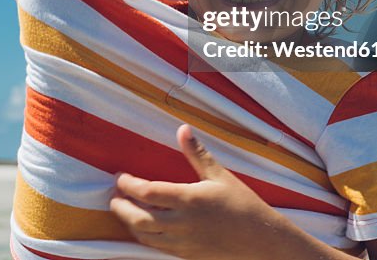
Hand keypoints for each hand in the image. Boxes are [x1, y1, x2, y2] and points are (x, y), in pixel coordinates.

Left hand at [109, 124, 295, 259]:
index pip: (148, 192)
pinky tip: (142, 227)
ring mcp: (183, 242)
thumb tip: (183, 129)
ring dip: (129, 223)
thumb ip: (197, 153)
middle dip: (121, 207)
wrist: (262, 242)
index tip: (120, 177)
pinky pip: (157, 247)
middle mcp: (182, 223)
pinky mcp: (186, 255)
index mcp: (190, 199)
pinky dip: (144, 236)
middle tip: (114, 196)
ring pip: (145, 236)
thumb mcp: (220, 175)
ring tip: (124, 209)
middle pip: (139, 218)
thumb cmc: (242, 205)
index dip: (129, 185)